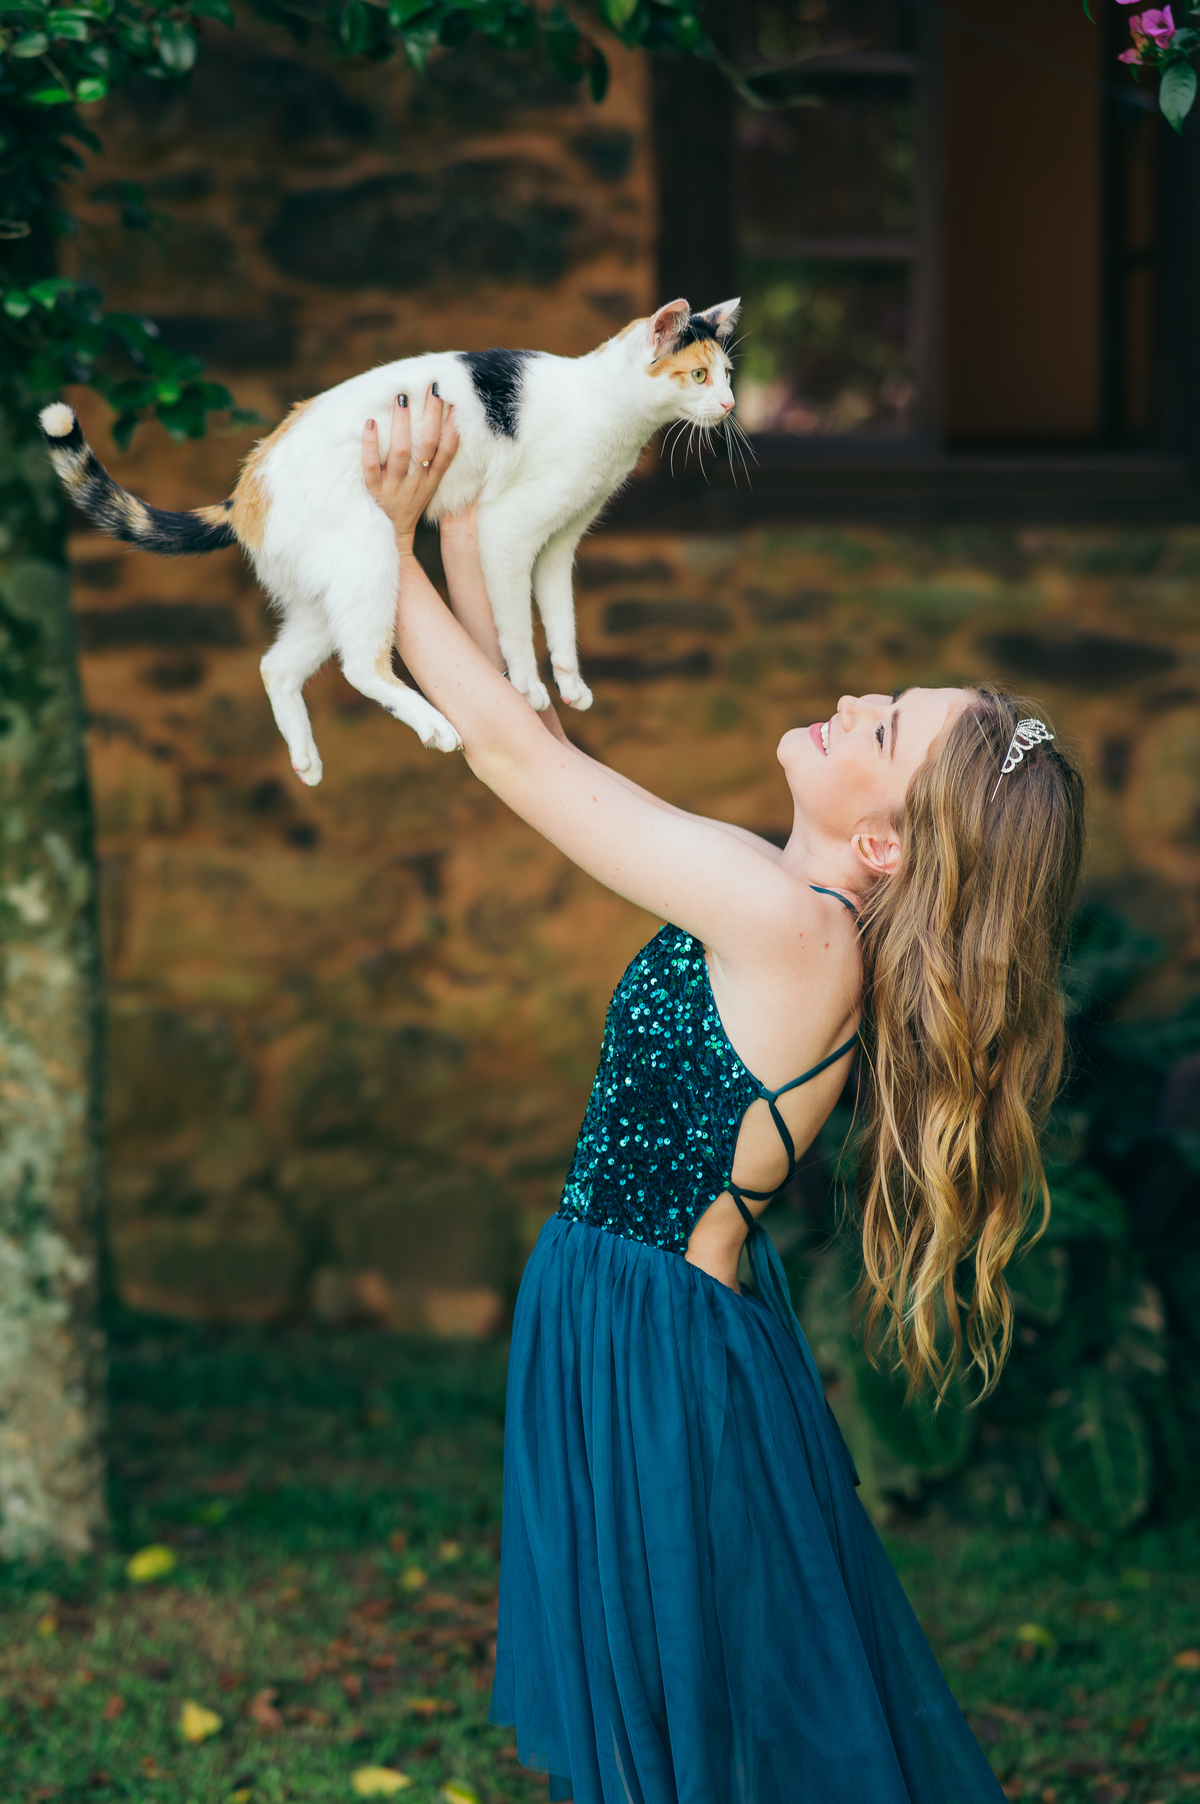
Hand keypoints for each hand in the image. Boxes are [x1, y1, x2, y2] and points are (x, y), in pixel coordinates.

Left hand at [362, 387, 458, 549]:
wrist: (392, 539)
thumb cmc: (409, 506)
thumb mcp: (428, 488)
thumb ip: (434, 464)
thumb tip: (447, 432)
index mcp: (431, 481)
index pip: (447, 452)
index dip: (453, 428)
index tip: (454, 402)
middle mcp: (416, 483)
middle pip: (427, 446)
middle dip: (431, 416)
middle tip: (431, 388)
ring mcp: (394, 488)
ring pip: (401, 453)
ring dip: (403, 424)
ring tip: (401, 398)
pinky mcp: (374, 492)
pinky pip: (370, 467)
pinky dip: (370, 445)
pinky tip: (370, 423)